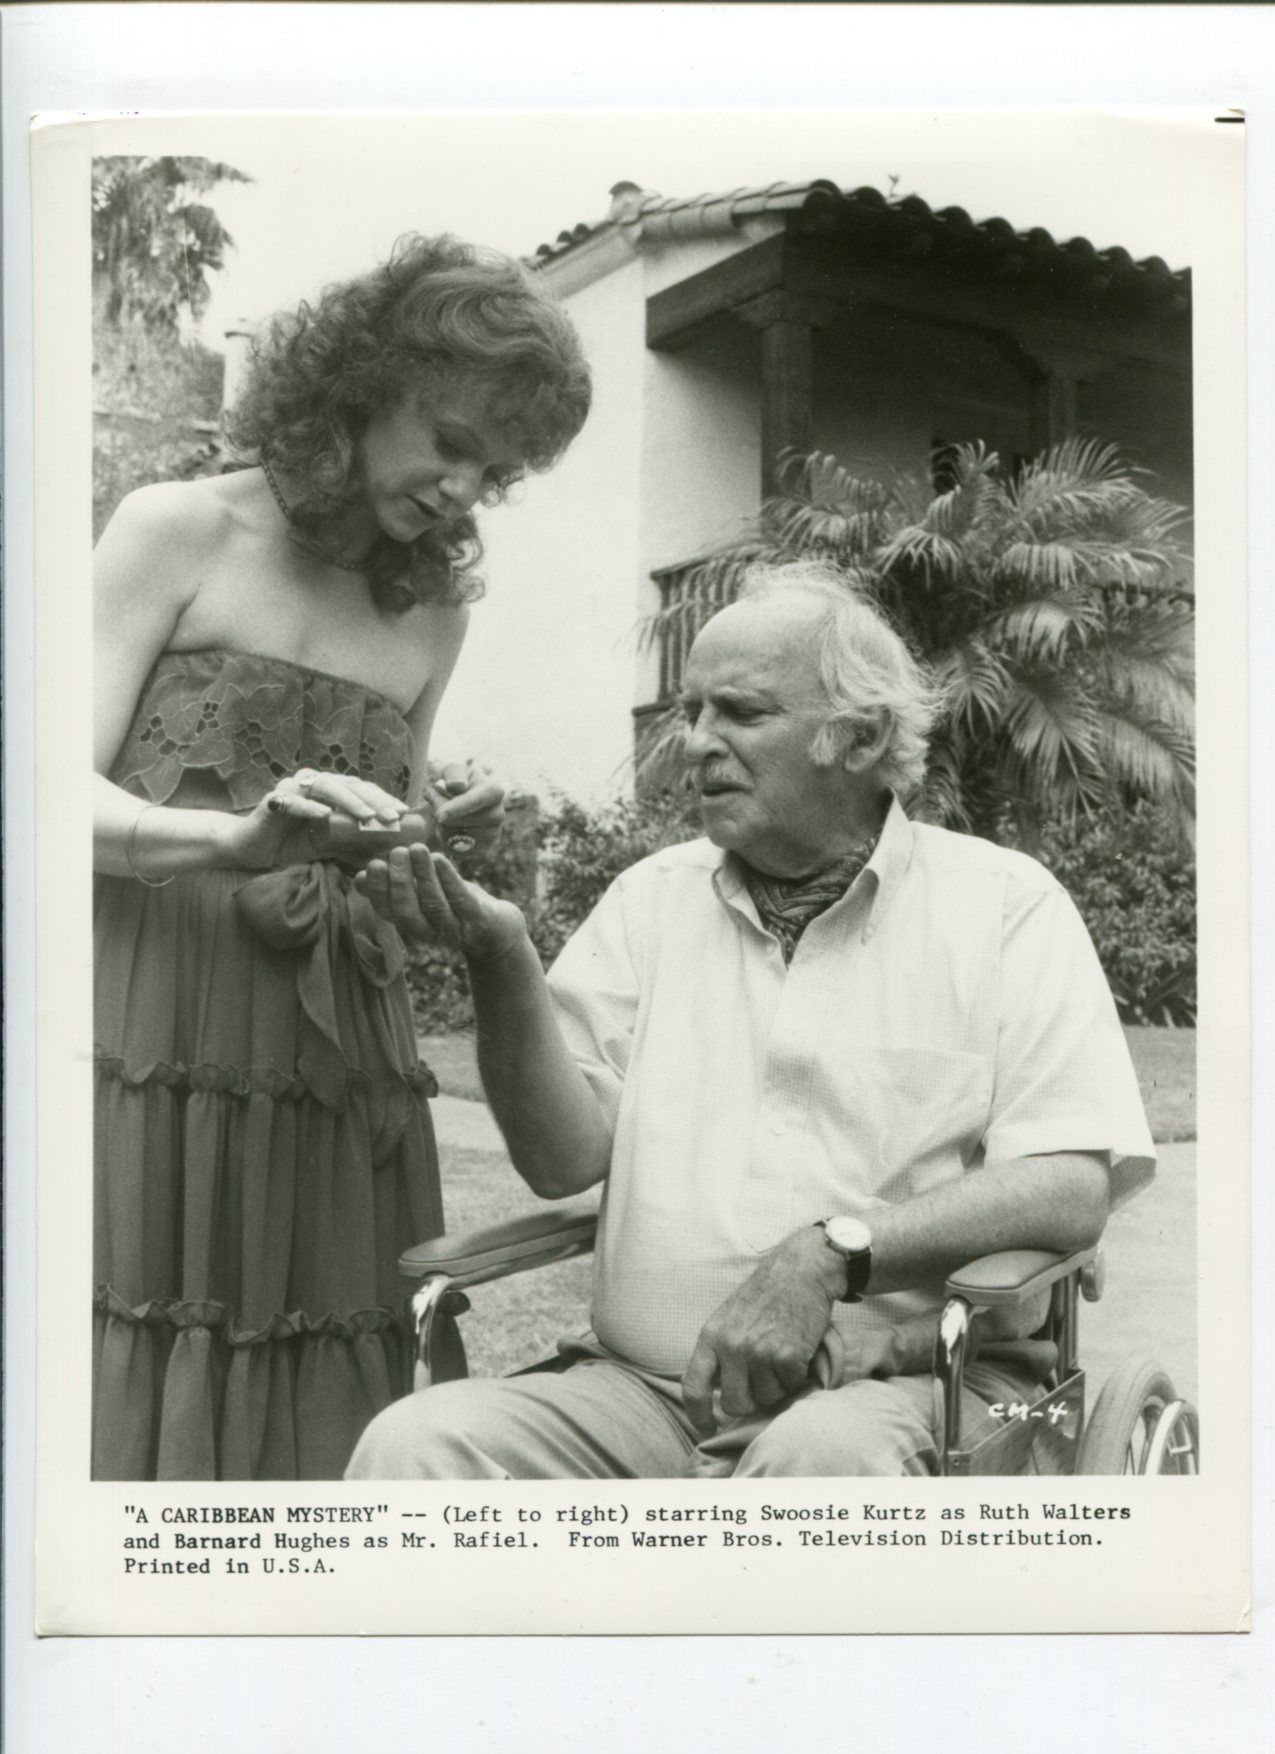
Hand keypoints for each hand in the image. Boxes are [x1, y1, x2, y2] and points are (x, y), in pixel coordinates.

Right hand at [226, 769, 407, 870]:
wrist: (250, 849)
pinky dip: (309, 808)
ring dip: (349, 801)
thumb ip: (354, 847)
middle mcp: (313, 782)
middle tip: (394, 817)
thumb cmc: (290, 843)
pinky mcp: (273, 800)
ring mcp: (293, 787)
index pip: (362, 790)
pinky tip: (325, 816)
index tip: (405, 814)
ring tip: (368, 817)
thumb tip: (385, 856)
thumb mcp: (328, 847)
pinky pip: (293, 802)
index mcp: (329, 789)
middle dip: (374, 800)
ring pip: (326, 787)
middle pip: (350, 785)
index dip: (384, 799)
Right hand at [354, 843, 525, 961]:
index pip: (389, 912)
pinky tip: (440, 858)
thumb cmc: (453, 906)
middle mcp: (431, 932)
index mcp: (413, 925)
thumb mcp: (422, 898)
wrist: (497, 931)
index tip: (371, 865)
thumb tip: (359, 877)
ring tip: (415, 849)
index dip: (378, 891)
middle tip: (395, 853)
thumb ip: (393, 889)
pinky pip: (461, 899)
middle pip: (409, 912)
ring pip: (434, 904)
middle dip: (400, 882)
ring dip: (423, 876)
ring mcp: (456, 928)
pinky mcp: (479, 919)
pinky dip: (449, 879)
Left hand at [427, 761, 504, 858]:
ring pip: (456, 837)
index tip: (440, 816)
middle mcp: (498, 814)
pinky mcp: (482, 850)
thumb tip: (458, 786)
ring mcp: (492, 834)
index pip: (475, 801)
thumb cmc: (457, 784)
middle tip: (434, 801)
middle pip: (461, 822)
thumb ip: (454, 774)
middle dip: (440, 813)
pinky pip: (456, 850)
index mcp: (494, 791)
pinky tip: (447, 828)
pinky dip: (445, 840)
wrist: (460, 804)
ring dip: (440, 826)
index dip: (457, 808)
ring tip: (443, 814)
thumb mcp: (453, 771)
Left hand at [682, 1227, 845, 1437]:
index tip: (708, 1429)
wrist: (800, 1271)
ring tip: (781, 1358)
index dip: (698, 1416)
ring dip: (777, 1387)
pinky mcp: (786, 1355)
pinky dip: (797, 1376)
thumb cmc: (765, 1296)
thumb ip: (719, 1353)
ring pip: (767, 1398)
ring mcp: (758, 1352)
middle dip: (751, 1402)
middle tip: (763, 1382)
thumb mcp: (728, 1318)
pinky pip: (790, 1386)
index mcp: (711, 1336)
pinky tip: (797, 1352)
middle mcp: (731, 1346)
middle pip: (735, 1403)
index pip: (693, 1387)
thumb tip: (718, 1396)